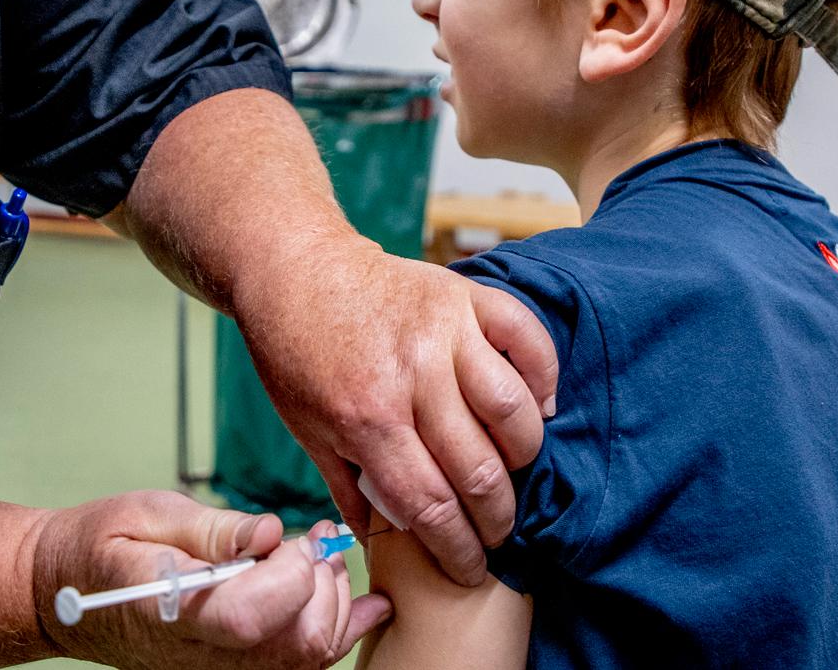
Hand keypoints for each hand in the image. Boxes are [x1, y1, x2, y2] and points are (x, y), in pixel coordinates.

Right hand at [33, 491, 390, 668]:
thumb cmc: (99, 548)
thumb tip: (270, 533)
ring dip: (336, 602)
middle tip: (319, 536)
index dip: (290, 573)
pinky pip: (303, 665)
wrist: (63, 594)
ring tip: (322, 556)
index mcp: (171, 612)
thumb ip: (212, 528)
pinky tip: (362, 602)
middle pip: (296, 642)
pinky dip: (340, 629)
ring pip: (310, 657)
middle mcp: (201, 656)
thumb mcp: (145, 514)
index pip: (251, 614)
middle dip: (324, 582)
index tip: (295, 535)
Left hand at [232, 243, 558, 585]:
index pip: (431, 506)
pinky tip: (537, 406)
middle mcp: (412, 376)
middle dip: (496, 519)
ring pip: (513, 409)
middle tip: (497, 533)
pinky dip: (544, 377)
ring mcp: (444, 331)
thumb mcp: (306, 429)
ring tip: (513, 470)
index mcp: (368, 419)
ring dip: (523, 453)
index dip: (458, 549)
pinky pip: (528, 337)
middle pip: (479, 470)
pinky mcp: (464, 296)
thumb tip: (378, 545)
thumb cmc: (295, 355)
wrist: (293, 268)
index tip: (471, 568)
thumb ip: (348, 488)